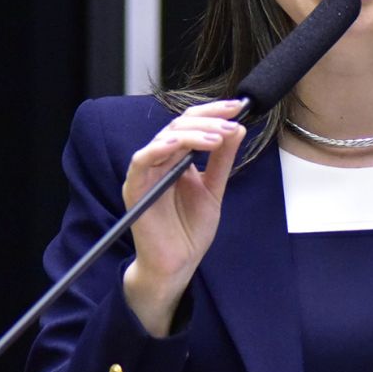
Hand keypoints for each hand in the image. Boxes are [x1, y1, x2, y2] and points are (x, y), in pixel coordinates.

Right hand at [122, 99, 246, 335]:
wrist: (178, 264)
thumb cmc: (190, 230)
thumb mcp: (214, 189)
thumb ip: (221, 160)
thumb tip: (236, 127)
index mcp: (176, 158)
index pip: (191, 124)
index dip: (213, 112)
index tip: (238, 107)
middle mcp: (159, 161)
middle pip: (178, 126)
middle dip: (207, 120)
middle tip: (230, 123)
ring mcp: (146, 173)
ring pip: (163, 138)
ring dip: (192, 134)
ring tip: (217, 137)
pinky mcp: (134, 188)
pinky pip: (141, 161)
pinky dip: (158, 149)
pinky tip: (178, 146)